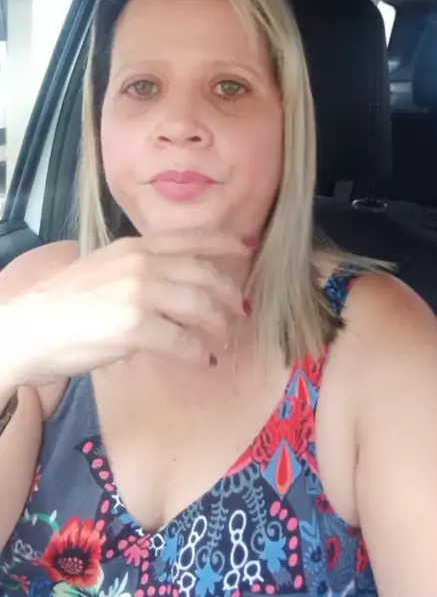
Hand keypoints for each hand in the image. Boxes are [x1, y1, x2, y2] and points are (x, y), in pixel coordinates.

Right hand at [0, 232, 249, 387]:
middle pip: (202, 274)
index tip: (246, 248)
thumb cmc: (62, 303)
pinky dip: (198, 352)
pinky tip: (202, 360)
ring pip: (199, 306)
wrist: (29, 328)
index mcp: (134, 247)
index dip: (223, 243)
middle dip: (228, 292)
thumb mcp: (102, 267)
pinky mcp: (136, 327)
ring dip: (218, 324)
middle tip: (242, 308)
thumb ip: (137, 267)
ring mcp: (140, 294)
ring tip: (224, 337)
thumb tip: (170, 279)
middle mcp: (141, 264)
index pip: (190, 238)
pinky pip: (182, 340)